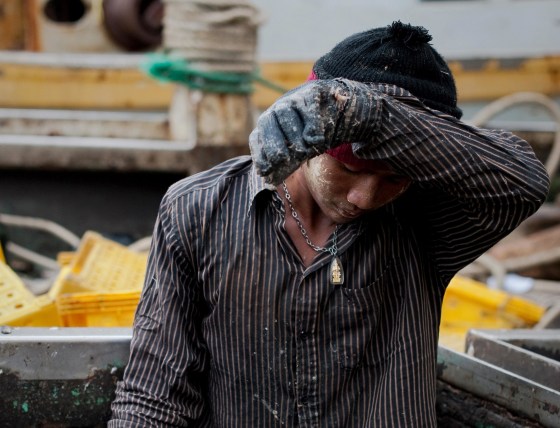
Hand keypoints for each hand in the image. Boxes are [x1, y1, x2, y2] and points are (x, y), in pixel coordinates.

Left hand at [250, 78, 379, 184]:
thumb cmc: (316, 135)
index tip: (266, 169)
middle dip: (272, 142)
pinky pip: (308, 104)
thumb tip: (271, 181)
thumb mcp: (302, 151)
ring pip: (284, 111)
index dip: (260, 153)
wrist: (343, 110)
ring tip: (304, 151)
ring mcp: (295, 96)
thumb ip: (288, 163)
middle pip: (266, 120)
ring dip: (292, 134)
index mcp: (272, 124)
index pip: (257, 137)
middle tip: (283, 158)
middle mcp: (279, 108)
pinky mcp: (314, 90)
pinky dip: (311, 124)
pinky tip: (316, 140)